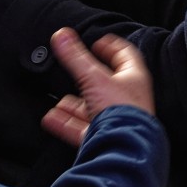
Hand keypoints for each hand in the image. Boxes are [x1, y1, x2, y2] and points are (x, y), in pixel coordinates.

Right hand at [41, 29, 156, 146]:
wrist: (124, 151)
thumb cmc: (121, 115)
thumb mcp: (93, 78)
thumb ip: (75, 57)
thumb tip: (62, 35)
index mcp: (133, 80)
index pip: (125, 55)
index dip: (112, 46)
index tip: (99, 42)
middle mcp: (127, 100)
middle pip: (106, 84)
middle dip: (86, 78)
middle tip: (75, 71)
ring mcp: (116, 121)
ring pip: (92, 108)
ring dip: (74, 105)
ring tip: (59, 102)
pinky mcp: (104, 138)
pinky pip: (82, 128)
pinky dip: (67, 123)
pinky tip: (53, 119)